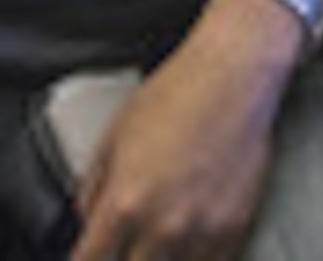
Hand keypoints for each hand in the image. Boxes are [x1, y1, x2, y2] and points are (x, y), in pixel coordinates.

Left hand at [69, 5, 294, 260]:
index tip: (90, 258)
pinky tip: (185, 246)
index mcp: (124, 204)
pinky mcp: (235, 230)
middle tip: (122, 248)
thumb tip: (87, 223)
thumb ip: (92, 190)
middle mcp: (162, 228)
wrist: (233, 79)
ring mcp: (202, 233)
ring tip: (154, 247)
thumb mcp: (112, 138)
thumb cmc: (174, 96)